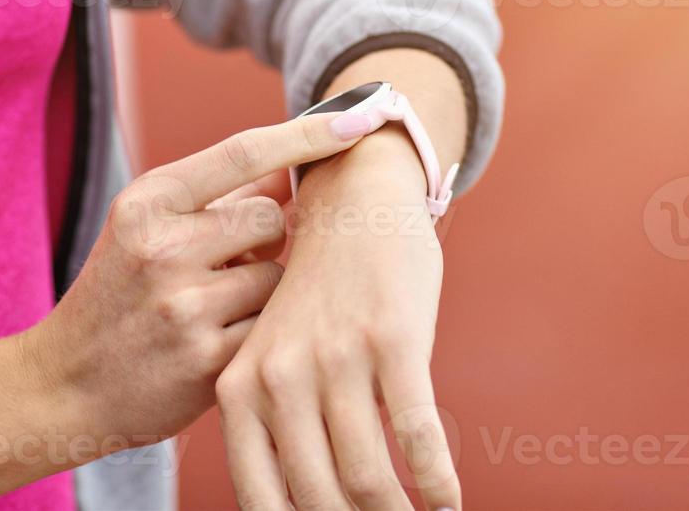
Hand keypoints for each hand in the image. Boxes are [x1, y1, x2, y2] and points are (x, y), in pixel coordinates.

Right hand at [21, 108, 384, 451]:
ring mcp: (185, 306)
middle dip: (264, 239)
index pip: (245, 151)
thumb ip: (216, 197)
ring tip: (212, 309)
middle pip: (270, 219)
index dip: (309, 133)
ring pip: (277, 278)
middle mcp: (163, 246)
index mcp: (148, 201)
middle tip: (225, 264)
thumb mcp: (145, 227)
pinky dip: (258, 336)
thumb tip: (293, 165)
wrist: (65, 383)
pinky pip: (272, 330)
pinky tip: (215, 343)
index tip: (361, 114)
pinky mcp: (208, 362)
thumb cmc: (119, 292)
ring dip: (262, 292)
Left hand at [215, 128, 459, 510]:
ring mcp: (335, 359)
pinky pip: (420, 437)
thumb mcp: (269, 361)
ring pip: (370, 480)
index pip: (263, 502)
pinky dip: (439, 485)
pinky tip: (450, 504)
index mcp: (238, 392)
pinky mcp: (391, 341)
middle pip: (322, 501)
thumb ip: (273, 431)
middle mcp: (279, 379)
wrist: (353, 207)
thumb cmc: (315, 302)